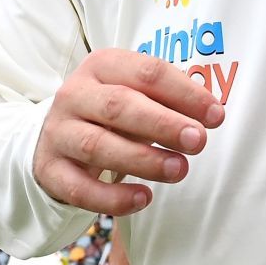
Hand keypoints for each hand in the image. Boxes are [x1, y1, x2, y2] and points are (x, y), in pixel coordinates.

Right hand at [32, 49, 224, 215]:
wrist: (54, 136)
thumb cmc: (109, 111)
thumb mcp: (135, 95)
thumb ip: (168, 101)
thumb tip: (211, 115)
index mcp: (101, 65)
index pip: (146, 72)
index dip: (184, 93)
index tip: (216, 115)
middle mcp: (75, 94)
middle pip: (119, 106)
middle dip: (163, 124)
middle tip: (198, 141)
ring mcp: (58, 133)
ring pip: (98, 146)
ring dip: (143, 160)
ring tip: (178, 170)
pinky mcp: (49, 170)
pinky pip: (80, 188)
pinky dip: (112, 197)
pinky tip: (143, 199)